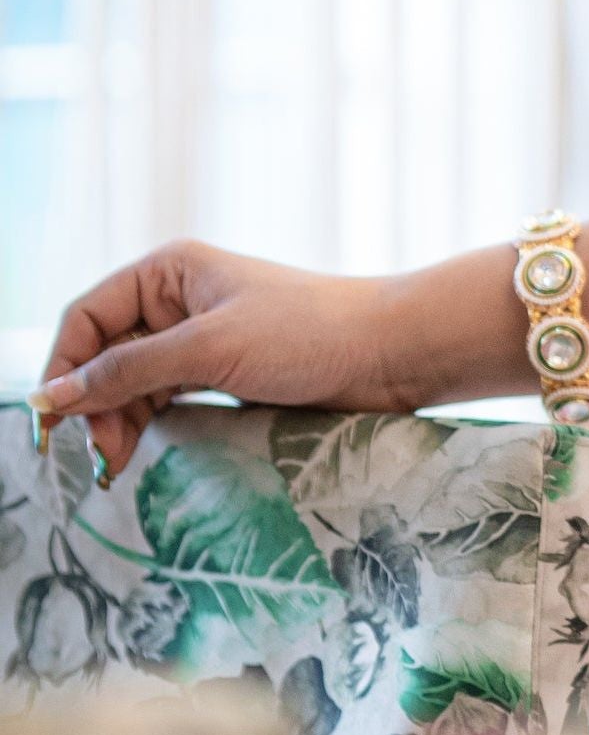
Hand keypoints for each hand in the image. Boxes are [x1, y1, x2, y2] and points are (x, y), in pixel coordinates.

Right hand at [35, 244, 417, 480]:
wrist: (389, 354)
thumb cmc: (308, 333)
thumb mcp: (209, 349)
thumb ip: (128, 372)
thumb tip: (54, 396)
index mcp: (167, 271)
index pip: (87, 317)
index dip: (62, 367)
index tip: (52, 423)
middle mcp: (177, 300)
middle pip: (106, 354)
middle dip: (93, 402)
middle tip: (100, 456)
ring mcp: (201, 338)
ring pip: (133, 381)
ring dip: (118, 420)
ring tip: (117, 462)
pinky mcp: (224, 373)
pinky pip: (166, 398)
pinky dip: (149, 424)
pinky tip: (141, 452)